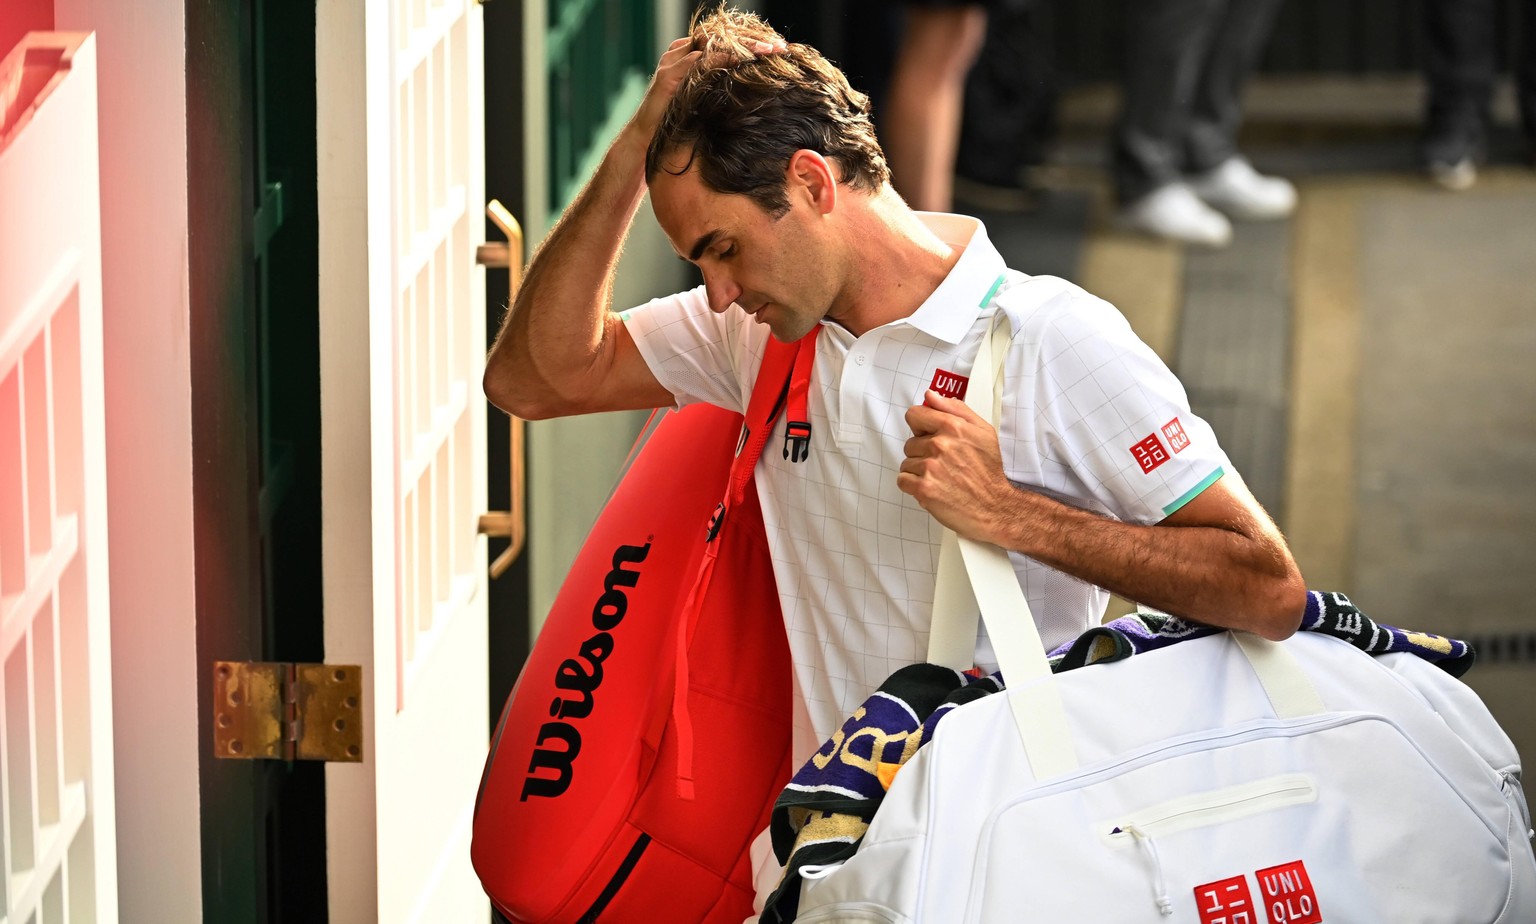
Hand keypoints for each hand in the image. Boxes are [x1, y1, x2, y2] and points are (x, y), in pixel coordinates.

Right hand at [628, 36, 789, 142]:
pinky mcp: (668, 76)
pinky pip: (697, 60)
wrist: (646, 140)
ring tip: (767, 50)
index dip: (750, 40)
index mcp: (689, 54)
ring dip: (742, 45)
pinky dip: (721, 58)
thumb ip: (720, 87)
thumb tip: (753, 87)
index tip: (776, 48)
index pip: (723, 38)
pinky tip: (742, 60)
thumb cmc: (676, 123)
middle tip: (778, 46)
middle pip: (720, 35)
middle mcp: (680, 52)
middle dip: (751, 39)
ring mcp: (672, 62)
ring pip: (712, 42)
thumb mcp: (704, 100)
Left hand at [897, 390, 1017, 541]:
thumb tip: (931, 396)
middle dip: (922, 452)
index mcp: (952, 427)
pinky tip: (932, 487)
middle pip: (910, 442)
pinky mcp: (924, 488)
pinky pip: (903, 480)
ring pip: (906, 462)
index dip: (921, 427)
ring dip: (919, 471)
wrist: (995, 507)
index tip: (928, 436)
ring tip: (941, 477)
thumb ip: (955, 409)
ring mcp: (930, 467)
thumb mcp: (982, 431)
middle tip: (943, 463)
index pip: (914, 415)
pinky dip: (914, 486)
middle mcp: (940, 444)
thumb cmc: (989, 472)